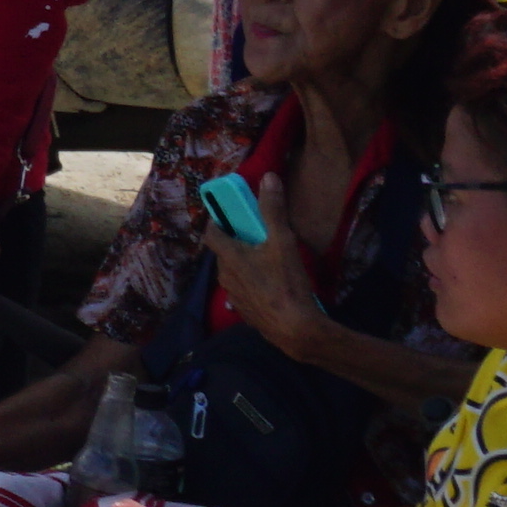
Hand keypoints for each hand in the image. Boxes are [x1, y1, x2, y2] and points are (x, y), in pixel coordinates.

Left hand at [208, 185, 329, 353]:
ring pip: (233, 272)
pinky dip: (252, 283)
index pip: (211, 233)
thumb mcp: (282, 241)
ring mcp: (233, 296)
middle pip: (224, 253)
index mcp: (228, 256)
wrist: (295, 329)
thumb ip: (273, 209)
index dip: (217, 221)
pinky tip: (271, 285)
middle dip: (236, 241)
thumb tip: (268, 177)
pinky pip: (244, 291)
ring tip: (266, 258)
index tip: (229, 214)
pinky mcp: (245, 312)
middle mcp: (224, 276)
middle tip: (256, 233)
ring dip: (244, 263)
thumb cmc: (286, 282)